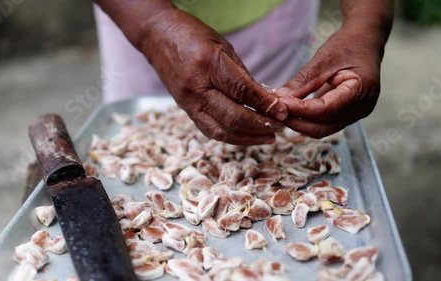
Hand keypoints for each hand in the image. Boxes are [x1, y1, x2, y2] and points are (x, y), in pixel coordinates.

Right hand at [140, 9, 286, 144]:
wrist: (157, 36)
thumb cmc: (192, 35)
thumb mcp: (223, 46)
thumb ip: (243, 75)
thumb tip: (266, 98)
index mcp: (208, 65)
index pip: (242, 92)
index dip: (266, 105)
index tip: (283, 112)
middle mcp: (196, 87)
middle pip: (233, 116)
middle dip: (260, 125)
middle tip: (280, 126)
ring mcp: (188, 102)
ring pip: (221, 130)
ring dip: (248, 137)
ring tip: (268, 137)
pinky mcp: (185, 109)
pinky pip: (210, 130)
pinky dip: (231, 137)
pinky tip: (247, 136)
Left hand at [277, 26, 383, 137]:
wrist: (365, 42)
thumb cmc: (347, 45)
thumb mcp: (323, 59)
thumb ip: (303, 81)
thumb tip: (280, 98)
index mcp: (361, 89)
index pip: (327, 109)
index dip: (302, 109)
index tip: (281, 103)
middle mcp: (362, 108)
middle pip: (324, 126)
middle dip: (298, 122)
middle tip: (276, 110)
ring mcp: (356, 114)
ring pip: (323, 129)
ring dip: (300, 124)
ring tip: (282, 111)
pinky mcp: (348, 115)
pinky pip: (325, 124)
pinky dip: (308, 120)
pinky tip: (293, 111)